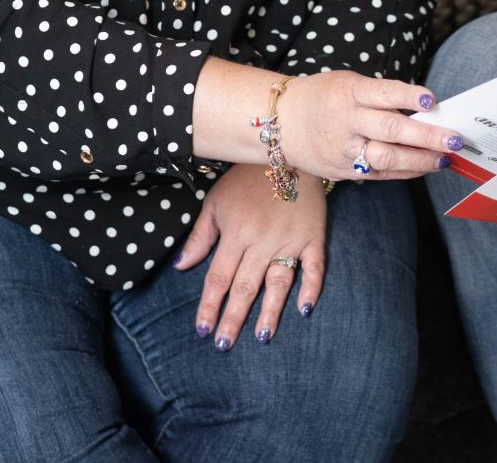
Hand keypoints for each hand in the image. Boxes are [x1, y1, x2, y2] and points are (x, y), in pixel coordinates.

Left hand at [174, 163, 325, 350]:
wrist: (286, 150)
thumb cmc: (245, 179)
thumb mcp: (216, 202)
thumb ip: (200, 236)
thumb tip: (182, 266)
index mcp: (235, 233)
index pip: (218, 278)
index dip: (209, 306)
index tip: (202, 330)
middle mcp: (261, 241)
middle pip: (244, 287)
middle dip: (233, 318)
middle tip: (224, 345)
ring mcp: (290, 240)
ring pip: (278, 282)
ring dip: (270, 311)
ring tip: (262, 337)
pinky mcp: (313, 236)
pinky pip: (314, 267)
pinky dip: (311, 287)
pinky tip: (304, 309)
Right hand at [275, 72, 462, 181]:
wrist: (280, 124)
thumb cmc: (322, 97)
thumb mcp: (346, 84)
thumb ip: (379, 96)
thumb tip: (423, 110)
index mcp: (348, 92)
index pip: (382, 93)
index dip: (408, 96)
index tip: (432, 100)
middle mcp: (346, 121)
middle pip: (391, 130)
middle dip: (426, 136)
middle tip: (454, 139)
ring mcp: (344, 149)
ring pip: (386, 158)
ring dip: (420, 160)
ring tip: (444, 158)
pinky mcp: (343, 170)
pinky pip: (380, 173)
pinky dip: (405, 171)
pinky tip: (425, 167)